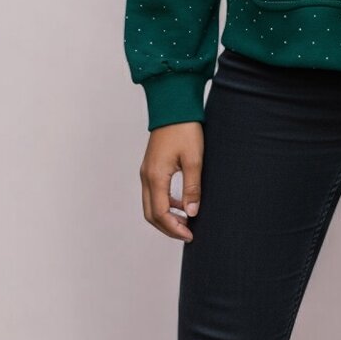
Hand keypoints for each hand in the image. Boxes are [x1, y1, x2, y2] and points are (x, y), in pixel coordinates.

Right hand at [139, 122, 204, 241]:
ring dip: (166, 217)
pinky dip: (165, 203)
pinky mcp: (151, 166)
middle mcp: (146, 176)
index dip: (174, 228)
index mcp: (156, 177)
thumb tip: (191, 212)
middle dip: (168, 228)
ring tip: (186, 221)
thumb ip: (192, 187)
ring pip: (150, 205)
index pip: (161, 214)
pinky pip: (153, 193)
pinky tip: (182, 203)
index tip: (190, 235)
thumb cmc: (184, 129)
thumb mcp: (194, 159)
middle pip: (151, 214)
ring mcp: (146, 171)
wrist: (173, 105)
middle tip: (187, 233)